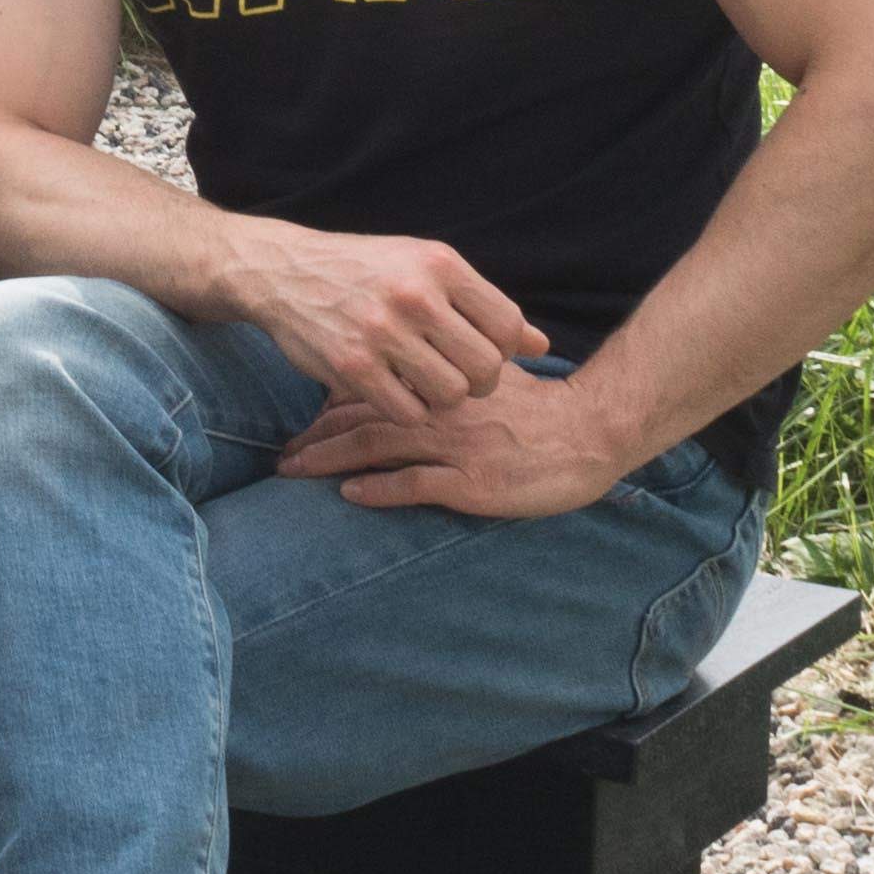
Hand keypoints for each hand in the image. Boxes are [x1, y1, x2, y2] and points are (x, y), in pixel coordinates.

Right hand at [208, 216, 542, 428]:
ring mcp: (382, 332)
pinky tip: (396, 392)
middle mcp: (415, 294)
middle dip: (480, 383)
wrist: (284, 272)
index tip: (482, 353)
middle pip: (486, 367)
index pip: (507, 325)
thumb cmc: (366, 271)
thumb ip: (482, 306)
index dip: (505, 351)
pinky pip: (408, 412)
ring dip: (444, 400)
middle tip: (458, 378)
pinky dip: (409, 412)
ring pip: (451, 395)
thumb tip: (541, 345)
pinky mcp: (352, 366)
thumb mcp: (424, 269)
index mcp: (439, 264)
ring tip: (426, 385)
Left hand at [276, 370, 646, 518]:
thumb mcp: (488, 380)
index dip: (331, 408)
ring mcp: (456, 446)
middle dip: (316, 437)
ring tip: (294, 473)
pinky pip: (415, 484)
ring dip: (329, 460)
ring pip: (377, 445)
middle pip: (362, 416)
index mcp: (440, 384)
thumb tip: (406, 378)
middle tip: (282, 457)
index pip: (373, 388)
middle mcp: (440, 410)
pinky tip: (350, 495)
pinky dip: (379, 489)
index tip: (303, 426)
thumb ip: (446, 378)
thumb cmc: (541, 410)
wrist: (592, 431)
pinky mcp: (473, 482)